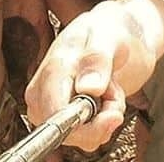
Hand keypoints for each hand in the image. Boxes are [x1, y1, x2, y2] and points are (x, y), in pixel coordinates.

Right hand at [25, 11, 125, 150]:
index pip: (52, 113)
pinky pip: (83, 134)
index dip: (82, 122)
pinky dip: (101, 121)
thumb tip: (88, 88)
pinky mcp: (64, 111)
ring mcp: (53, 101)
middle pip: (61, 130)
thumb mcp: (109, 35)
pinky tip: (106, 97)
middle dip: (97, 121)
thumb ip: (98, 59)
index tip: (111, 114)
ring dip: (102, 119)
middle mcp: (46, 87)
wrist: (118, 31)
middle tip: (114, 93)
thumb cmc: (110, 28)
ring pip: (75, 136)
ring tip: (111, 89)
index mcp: (54, 66)